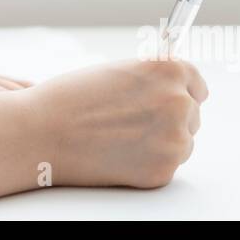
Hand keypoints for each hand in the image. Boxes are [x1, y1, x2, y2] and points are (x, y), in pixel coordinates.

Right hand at [22, 56, 208, 188]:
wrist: (43, 131)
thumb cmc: (73, 98)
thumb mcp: (120, 72)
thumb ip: (153, 79)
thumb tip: (176, 91)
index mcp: (170, 69)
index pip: (197, 83)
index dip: (181, 91)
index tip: (171, 98)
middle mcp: (178, 101)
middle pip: (191, 114)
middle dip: (168, 118)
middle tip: (131, 121)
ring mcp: (174, 139)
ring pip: (182, 142)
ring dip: (161, 141)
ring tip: (120, 137)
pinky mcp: (163, 170)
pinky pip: (166, 166)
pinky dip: (147, 163)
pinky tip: (118, 153)